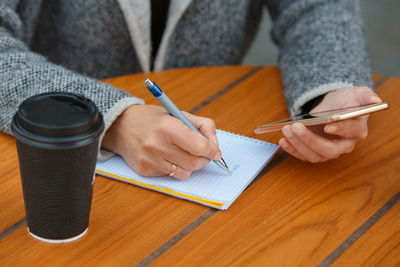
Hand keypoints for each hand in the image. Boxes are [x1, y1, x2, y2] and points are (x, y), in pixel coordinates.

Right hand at [102, 105, 220, 178]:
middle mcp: (157, 145)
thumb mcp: (178, 113)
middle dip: (204, 159)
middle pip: (195, 162)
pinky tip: (167, 156)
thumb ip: (202, 126)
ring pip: (185, 173)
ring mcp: (150, 160)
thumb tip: (215, 148)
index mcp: (168, 127)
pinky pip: (171, 176)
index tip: (214, 150)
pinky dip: (175, 168)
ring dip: (190, 165)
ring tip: (183, 153)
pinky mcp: (145, 171)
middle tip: (202, 153)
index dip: (212, 150)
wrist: (121, 126)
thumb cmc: (153, 119)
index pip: (200, 146)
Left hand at [279, 87, 381, 162]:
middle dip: (310, 140)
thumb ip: (365, 96)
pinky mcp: (315, 152)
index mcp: (358, 130)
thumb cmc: (346, 101)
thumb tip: (374, 99)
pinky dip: (292, 149)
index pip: (351, 133)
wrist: (334, 106)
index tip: (327, 125)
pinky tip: (283, 141)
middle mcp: (344, 145)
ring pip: (314, 155)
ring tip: (286, 130)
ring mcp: (329, 150)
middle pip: (329, 150)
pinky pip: (303, 155)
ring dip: (298, 144)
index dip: (340, 129)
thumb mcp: (357, 93)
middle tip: (296, 127)